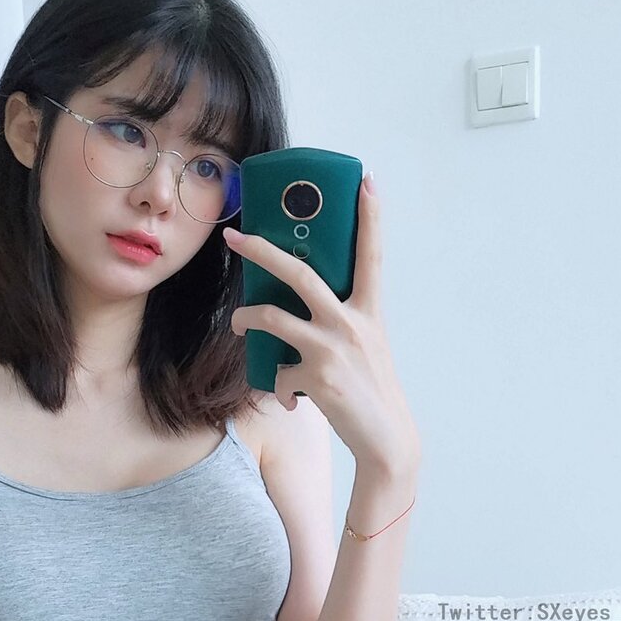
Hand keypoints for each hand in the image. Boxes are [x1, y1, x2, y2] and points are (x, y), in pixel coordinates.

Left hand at [224, 174, 419, 474]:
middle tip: (235, 237)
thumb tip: (297, 309)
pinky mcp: (315, 377)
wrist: (385, 439)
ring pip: (271, 318)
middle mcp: (351, 323)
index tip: (366, 180)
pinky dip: (277, 385)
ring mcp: (331, 348)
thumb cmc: (371, 391)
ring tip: (237, 324)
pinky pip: (278, 373)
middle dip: (261, 250)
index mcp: (369, 311)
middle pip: (299, 272)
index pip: (372, 254)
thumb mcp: (366, 346)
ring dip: (245, 319)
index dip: (370, 216)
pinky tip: (289, 397)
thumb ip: (341, 322)